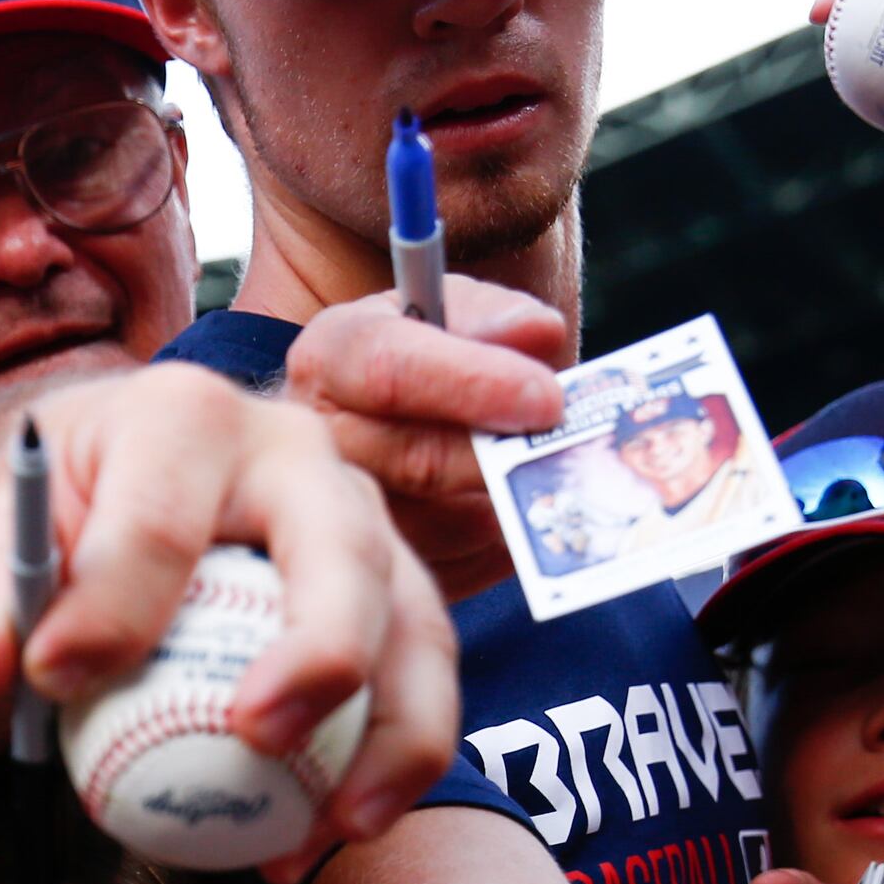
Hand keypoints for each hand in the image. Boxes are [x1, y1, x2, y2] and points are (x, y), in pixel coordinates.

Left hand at [0, 363, 459, 883]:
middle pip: (338, 547)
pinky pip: (422, 683)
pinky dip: (393, 766)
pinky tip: (330, 836)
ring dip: (390, 733)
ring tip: (333, 825)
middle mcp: (295, 450)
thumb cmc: (53, 528)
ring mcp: (361, 519)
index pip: (160, 520)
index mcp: (181, 418)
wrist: (115, 505)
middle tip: (255, 738)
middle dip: (318, 646)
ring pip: (413, 622)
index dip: (110, 610)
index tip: (53, 682)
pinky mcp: (394, 591)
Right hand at [279, 275, 571, 601]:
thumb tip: (538, 333)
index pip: (391, 371)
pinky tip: (518, 516)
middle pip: (414, 461)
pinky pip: (456, 572)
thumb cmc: (425, 360)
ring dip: (504, 506)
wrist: (386, 424)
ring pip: (441, 528)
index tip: (547, 398)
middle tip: (563, 447)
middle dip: (499, 456)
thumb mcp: (448, 311)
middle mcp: (321, 442)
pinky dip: (500, 547)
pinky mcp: (378, 572)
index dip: (475, 384)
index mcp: (329, 360)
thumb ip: (492, 316)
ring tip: (544, 477)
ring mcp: (342, 516)